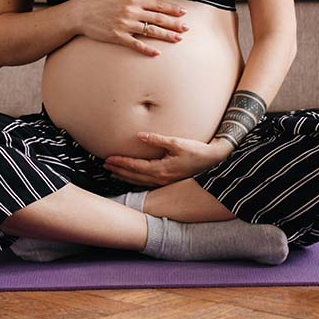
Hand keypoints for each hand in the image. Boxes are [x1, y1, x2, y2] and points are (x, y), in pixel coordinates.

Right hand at [79, 0, 188, 57]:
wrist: (81, 13)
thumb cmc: (100, 0)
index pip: (157, 4)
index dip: (172, 9)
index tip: (183, 12)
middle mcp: (131, 11)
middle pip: (158, 18)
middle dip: (175, 23)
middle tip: (186, 28)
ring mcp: (125, 25)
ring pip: (151, 31)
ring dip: (166, 36)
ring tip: (178, 39)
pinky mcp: (118, 36)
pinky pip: (136, 44)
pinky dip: (147, 49)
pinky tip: (157, 53)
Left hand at [102, 131, 232, 186]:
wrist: (213, 160)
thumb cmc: (196, 150)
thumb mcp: (176, 142)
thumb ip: (157, 139)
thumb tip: (140, 136)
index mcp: (161, 169)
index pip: (135, 167)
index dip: (121, 163)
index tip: (108, 159)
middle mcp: (161, 179)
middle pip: (134, 176)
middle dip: (119, 170)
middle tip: (105, 166)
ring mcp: (164, 182)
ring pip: (139, 181)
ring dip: (125, 176)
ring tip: (113, 172)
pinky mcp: (168, 180)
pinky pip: (147, 182)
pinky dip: (136, 179)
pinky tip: (132, 176)